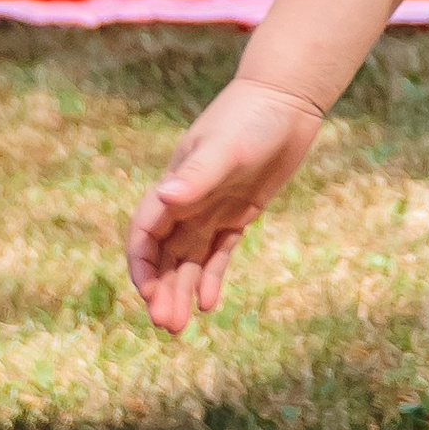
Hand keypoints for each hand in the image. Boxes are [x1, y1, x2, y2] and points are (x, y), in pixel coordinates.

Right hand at [125, 79, 325, 333]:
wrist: (286, 101)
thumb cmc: (250, 119)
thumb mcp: (225, 149)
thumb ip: (196, 174)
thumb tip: (165, 197)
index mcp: (174, 186)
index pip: (145, 234)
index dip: (143, 266)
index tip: (149, 296)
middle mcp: (187, 202)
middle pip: (166, 255)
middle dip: (163, 291)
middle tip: (168, 327)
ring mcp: (211, 209)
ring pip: (190, 259)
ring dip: (183, 291)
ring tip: (180, 328)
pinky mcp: (238, 213)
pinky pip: (219, 253)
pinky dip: (212, 277)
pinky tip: (209, 304)